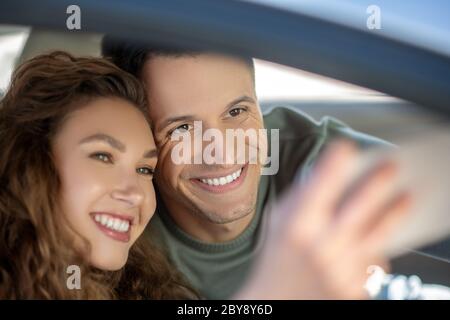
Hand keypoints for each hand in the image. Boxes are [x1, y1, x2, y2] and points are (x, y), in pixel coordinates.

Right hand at [236, 141, 411, 298]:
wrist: (278, 302)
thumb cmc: (276, 260)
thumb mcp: (278, 224)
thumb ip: (300, 199)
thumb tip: (326, 175)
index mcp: (296, 226)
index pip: (319, 186)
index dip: (335, 163)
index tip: (346, 147)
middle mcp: (321, 246)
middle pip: (360, 206)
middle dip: (378, 181)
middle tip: (391, 166)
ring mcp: (342, 269)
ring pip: (378, 234)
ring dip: (394, 214)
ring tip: (405, 199)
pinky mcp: (355, 287)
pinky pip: (375, 261)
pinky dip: (374, 250)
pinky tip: (366, 244)